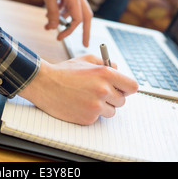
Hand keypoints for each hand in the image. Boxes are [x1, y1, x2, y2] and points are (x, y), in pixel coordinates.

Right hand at [19, 55, 138, 124]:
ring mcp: (96, 106)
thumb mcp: (86, 59)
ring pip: (111, 111)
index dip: (126, 87)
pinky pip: (97, 117)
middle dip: (113, 97)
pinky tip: (79, 103)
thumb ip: (105, 63)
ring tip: (87, 97)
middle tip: (100, 92)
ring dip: (103, 106)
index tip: (121, 87)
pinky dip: (91, 112)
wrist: (45, 83)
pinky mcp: (88, 118)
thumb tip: (118, 69)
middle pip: (122, 100)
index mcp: (106, 74)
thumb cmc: (64, 71)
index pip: (132, 86)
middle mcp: (103, 90)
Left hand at [33, 0, 91, 46]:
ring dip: (66, 19)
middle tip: (85, 43)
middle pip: (86, 16)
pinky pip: (69, 2)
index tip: (58, 38)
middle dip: (85, 30)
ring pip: (76, 9)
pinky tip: (51, 11)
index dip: (69, 31)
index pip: (78, 19)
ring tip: (51, 23)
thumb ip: (52, 12)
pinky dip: (62, 10)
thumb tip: (53, 27)